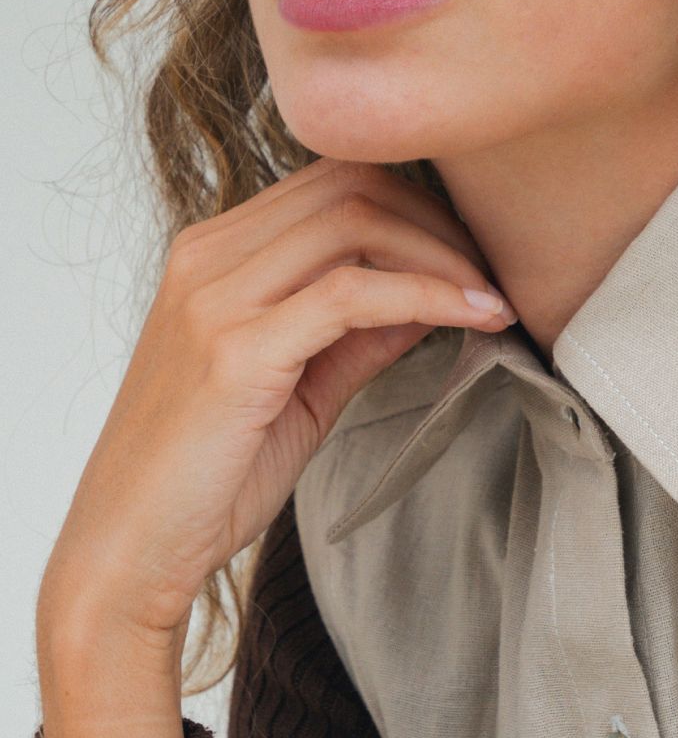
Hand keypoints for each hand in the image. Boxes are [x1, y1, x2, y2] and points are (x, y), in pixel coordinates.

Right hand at [37, 157, 514, 643]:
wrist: (125, 557)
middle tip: (492, 271)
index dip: (417, 203)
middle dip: (438, 218)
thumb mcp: (303, 385)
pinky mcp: (234, 349)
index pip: (333, 180)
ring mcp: (214, 296)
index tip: (471, 250)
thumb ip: (364, 329)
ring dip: (442, 254)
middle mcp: (208, 255)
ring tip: (491, 297)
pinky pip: (352, 293)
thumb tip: (441, 289)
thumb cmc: (208, 475)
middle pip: (350, 184)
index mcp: (215, 250)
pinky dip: (428, 294)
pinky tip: (474, 317)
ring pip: (356, 221)